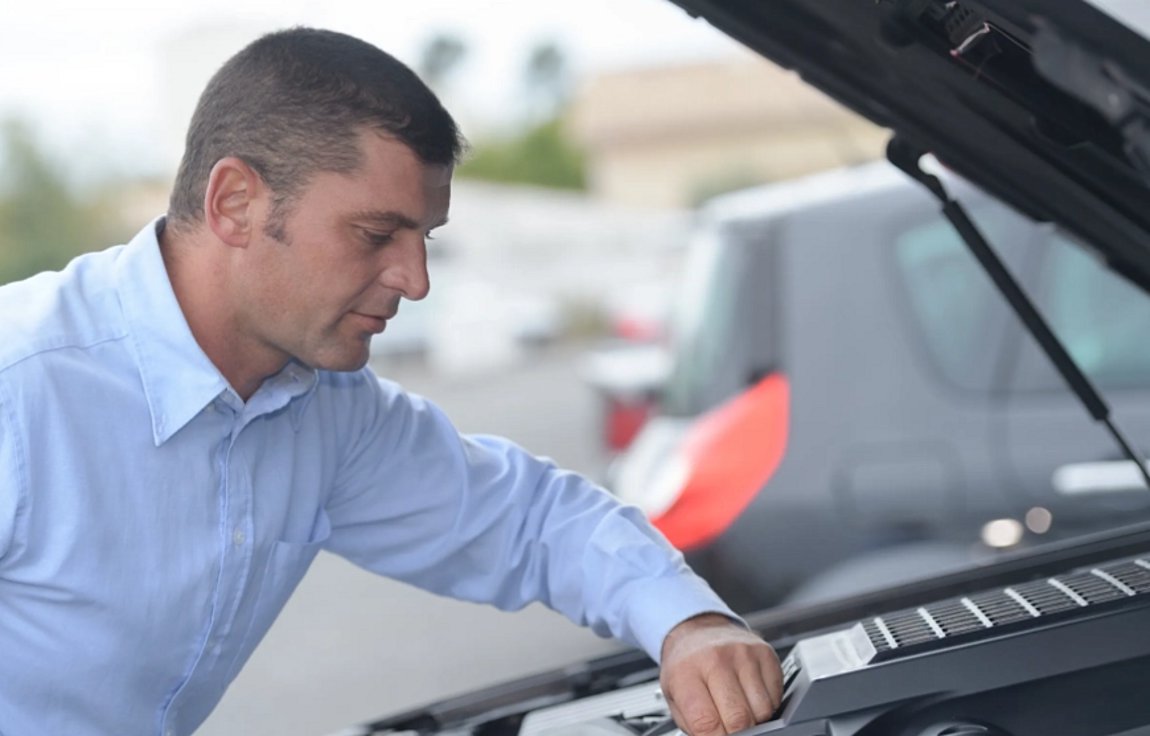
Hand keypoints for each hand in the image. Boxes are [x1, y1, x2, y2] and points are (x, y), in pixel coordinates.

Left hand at [658, 613, 782, 735]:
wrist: (699, 631)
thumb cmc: (687, 667)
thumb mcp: (675, 696)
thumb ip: (694, 724)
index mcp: (686, 672)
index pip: (706, 722)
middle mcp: (716, 659)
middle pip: (739, 719)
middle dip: (738, 733)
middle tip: (729, 729)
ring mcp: (744, 654)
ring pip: (763, 710)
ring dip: (754, 719)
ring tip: (738, 710)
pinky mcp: (766, 653)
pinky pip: (776, 696)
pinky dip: (766, 705)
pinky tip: (750, 696)